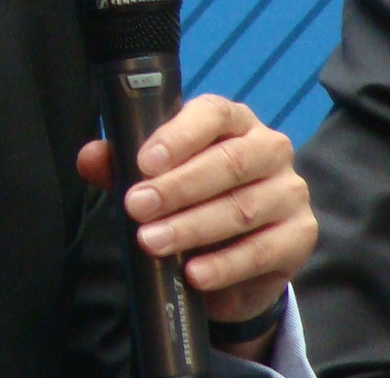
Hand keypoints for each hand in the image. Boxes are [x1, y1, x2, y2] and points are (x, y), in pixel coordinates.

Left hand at [77, 93, 315, 350]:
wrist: (231, 255)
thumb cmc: (189, 199)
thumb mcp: (153, 179)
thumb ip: (121, 164)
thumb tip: (89, 157)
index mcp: (233, 121)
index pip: (212, 114)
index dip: (178, 136)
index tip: (144, 162)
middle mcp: (269, 148)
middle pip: (229, 162)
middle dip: (178, 187)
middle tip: (137, 207)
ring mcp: (290, 192)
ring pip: (243, 208)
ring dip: (192, 227)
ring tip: (152, 242)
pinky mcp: (300, 235)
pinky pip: (263, 250)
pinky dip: (225, 264)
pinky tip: (194, 273)